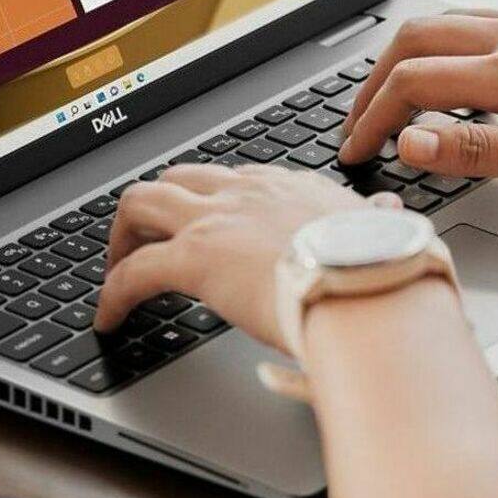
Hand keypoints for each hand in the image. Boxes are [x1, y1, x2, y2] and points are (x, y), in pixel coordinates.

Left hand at [98, 164, 388, 347]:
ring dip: (122, 237)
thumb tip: (389, 214)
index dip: (211, 200)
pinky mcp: (194, 259)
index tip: (204, 222)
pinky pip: (132, 272)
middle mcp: (249, 193)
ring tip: (114, 270)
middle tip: (145, 242)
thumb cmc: (382, 268)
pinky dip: (112, 293)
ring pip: (141, 202)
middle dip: (155, 208)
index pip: (235, 180)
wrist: (369, 284)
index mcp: (292, 188)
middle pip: (180, 178)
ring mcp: (217, 221)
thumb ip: (377, 221)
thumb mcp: (383, 232)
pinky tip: (108, 318)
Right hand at [340, 11, 497, 195]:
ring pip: (456, 19)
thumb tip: (408, 138)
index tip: (355, 150)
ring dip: (413, 53)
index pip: (414, 81)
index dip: (372, 116)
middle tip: (360, 118)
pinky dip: (456, 43)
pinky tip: (471, 71)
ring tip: (398, 92)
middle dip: (376, 75)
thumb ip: (479, 148)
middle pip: (421, 35)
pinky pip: (493, 20)